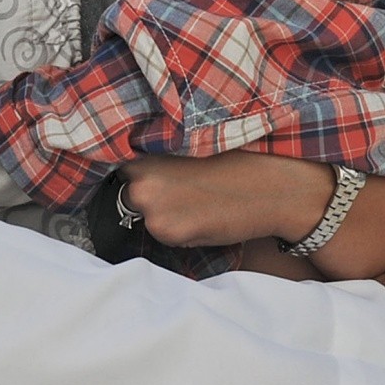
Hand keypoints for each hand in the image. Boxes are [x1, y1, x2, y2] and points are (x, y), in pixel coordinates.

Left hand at [118, 152, 332, 247]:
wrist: (270, 188)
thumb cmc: (236, 163)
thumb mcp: (188, 149)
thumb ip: (156, 161)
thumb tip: (133, 174)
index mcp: (143, 154)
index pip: (114, 168)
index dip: (129, 175)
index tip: (143, 176)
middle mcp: (139, 182)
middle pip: (126, 195)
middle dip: (145, 195)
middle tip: (179, 191)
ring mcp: (151, 210)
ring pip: (144, 217)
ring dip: (161, 215)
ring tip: (195, 202)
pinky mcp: (168, 233)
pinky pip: (163, 235)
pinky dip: (178, 231)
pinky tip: (202, 217)